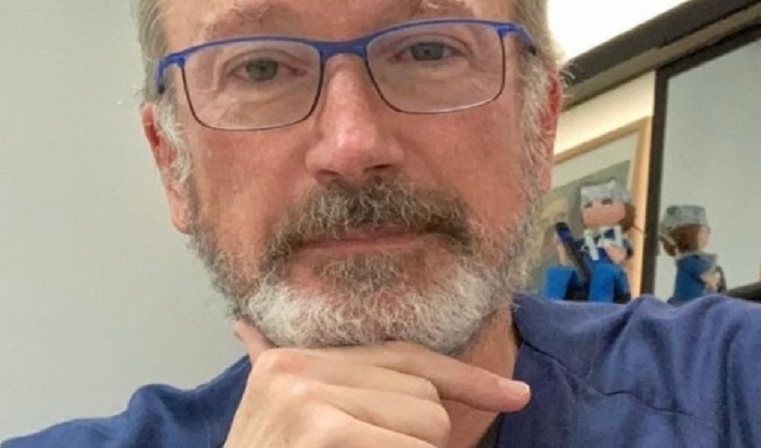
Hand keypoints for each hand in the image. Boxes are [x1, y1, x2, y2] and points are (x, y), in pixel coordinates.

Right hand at [222, 321, 529, 447]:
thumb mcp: (276, 417)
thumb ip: (277, 367)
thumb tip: (244, 324)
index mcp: (293, 359)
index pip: (403, 355)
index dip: (465, 378)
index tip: (516, 396)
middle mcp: (298, 367)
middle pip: (422, 391)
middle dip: (424, 437)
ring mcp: (307, 397)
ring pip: (427, 421)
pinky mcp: (322, 430)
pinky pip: (410, 445)